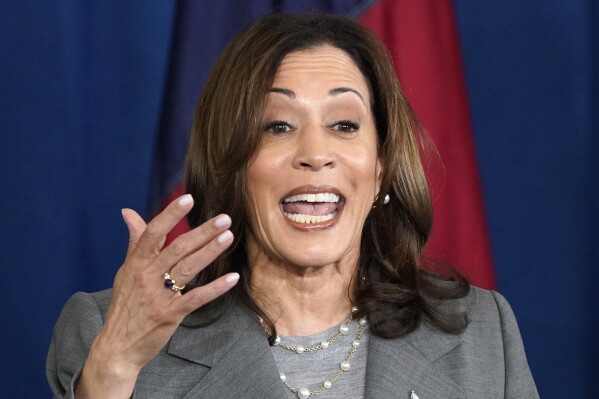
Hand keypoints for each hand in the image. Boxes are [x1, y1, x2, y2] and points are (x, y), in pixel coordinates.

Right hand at [76, 194, 237, 397]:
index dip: (171, 215)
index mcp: (136, 263)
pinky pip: (196, 297)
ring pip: (189, 268)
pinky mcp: (170, 314)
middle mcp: (146, 276)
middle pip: (178, 248)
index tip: (189, 199)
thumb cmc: (125, 305)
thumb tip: (129, 212)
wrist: (117, 346)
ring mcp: (159, 296)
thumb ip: (134, 242)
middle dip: (203, 231)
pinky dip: (215, 288)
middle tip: (224, 218)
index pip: (154, 233)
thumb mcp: (125, 272)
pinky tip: (232, 277)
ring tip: (228, 236)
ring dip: (210, 251)